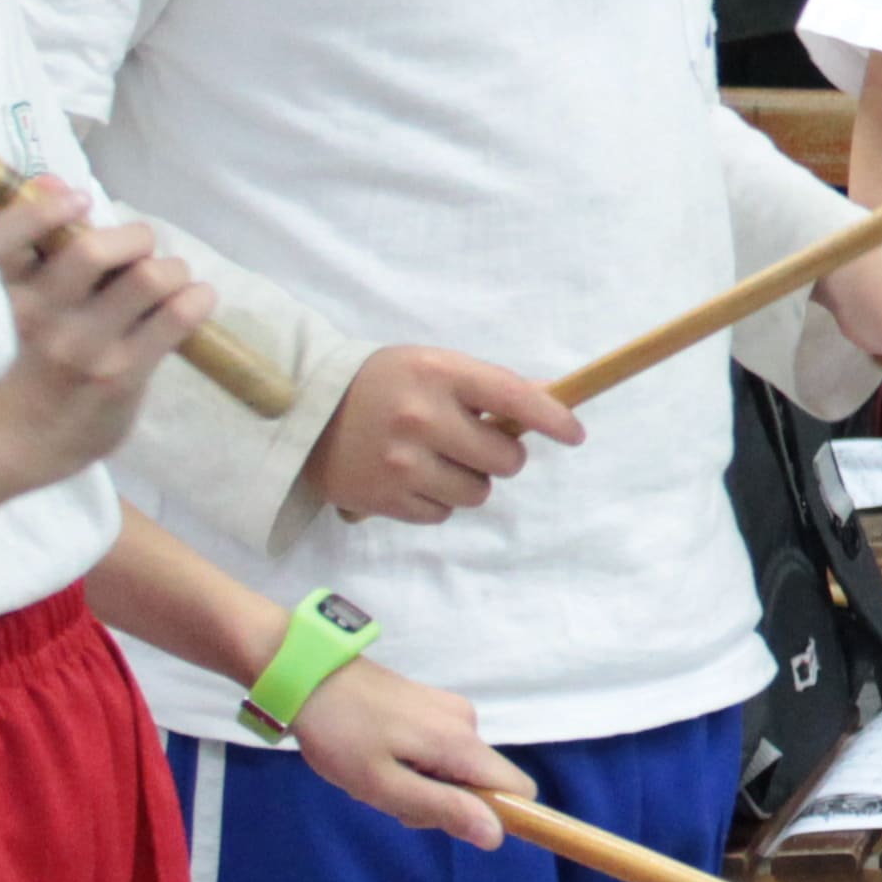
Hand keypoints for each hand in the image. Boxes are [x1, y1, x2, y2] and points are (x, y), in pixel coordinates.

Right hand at [0, 181, 215, 478]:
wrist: (37, 433)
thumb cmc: (49, 347)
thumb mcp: (34, 295)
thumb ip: (46, 241)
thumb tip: (51, 179)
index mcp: (16, 287)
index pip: (4, 239)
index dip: (40, 211)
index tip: (78, 199)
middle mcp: (43, 315)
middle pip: (92, 250)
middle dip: (136, 237)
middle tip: (141, 251)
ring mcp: (85, 347)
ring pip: (149, 278)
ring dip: (172, 269)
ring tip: (167, 283)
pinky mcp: (124, 373)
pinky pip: (179, 316)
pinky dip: (197, 297)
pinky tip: (191, 303)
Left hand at [288, 656, 529, 850]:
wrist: (308, 676)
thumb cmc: (341, 736)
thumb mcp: (383, 785)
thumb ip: (442, 809)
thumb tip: (497, 834)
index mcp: (461, 743)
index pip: (519, 788)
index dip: (498, 814)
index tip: (448, 822)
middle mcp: (467, 722)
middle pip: (481, 783)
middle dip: (441, 801)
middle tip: (388, 794)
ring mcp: (450, 709)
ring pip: (458, 768)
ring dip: (423, 783)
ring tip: (376, 772)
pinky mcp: (432, 704)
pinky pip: (442, 749)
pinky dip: (416, 763)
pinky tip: (379, 754)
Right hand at [301, 347, 580, 525]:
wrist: (306, 414)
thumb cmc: (384, 385)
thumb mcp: (433, 367)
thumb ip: (487, 385)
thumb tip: (551, 402)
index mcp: (438, 374)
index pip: (513, 398)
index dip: (552, 418)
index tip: (575, 434)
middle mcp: (421, 418)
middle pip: (505, 460)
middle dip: (502, 457)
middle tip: (477, 445)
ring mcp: (401, 463)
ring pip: (477, 493)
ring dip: (468, 481)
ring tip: (437, 460)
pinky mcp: (384, 499)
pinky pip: (441, 514)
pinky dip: (436, 500)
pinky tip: (411, 477)